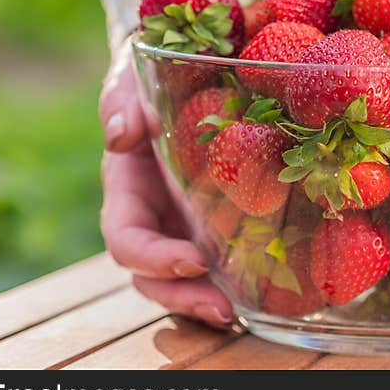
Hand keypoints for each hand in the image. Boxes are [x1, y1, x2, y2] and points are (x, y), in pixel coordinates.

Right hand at [99, 44, 232, 327]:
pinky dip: (237, 279)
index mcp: (127, 190)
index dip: (153, 258)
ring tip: (241, 313)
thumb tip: (120, 135)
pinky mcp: (215, 224)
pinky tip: (269, 289)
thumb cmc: (150, 80)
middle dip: (183, 297)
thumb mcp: (132, 82)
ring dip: (208, 301)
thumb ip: (122, 102)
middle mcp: (153, 218)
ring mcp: (183, 225)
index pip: (127, 238)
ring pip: (184, 280)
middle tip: (224, 308)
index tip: (192, 260)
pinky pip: (221, 260)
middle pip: (153, 276)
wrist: (179, 75)